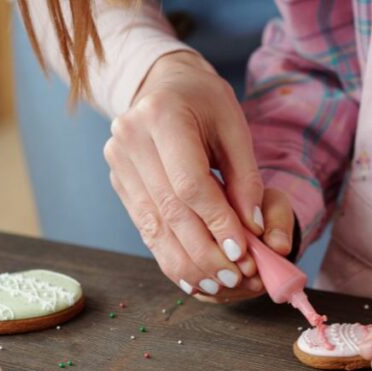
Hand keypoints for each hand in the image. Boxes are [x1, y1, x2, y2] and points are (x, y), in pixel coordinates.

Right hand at [105, 51, 278, 297]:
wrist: (164, 86)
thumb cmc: (206, 103)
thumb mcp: (235, 127)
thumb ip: (246, 178)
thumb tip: (254, 230)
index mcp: (162, 116)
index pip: (190, 184)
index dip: (217, 222)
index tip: (243, 251)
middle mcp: (130, 140)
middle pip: (170, 211)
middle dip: (205, 251)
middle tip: (235, 277)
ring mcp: (118, 164)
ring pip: (154, 228)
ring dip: (188, 263)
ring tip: (219, 284)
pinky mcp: (119, 184)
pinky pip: (146, 230)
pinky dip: (172, 257)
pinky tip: (194, 277)